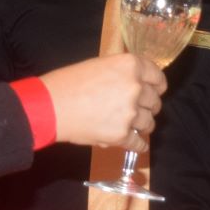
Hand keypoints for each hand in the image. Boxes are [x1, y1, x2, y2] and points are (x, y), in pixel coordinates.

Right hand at [40, 53, 164, 149]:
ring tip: (133, 125)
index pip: (157, 76)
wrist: (51, 107)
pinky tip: (136, 143)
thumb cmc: (68, 82)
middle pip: (155, 101)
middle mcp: (135, 87)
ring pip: (149, 122)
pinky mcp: (122, 134)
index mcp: (130, 66)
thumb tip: (135, 82)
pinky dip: (138, 145)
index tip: (157, 90)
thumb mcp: (99, 65)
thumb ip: (121, 72)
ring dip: (143, 125)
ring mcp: (130, 112)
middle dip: (149, 106)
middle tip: (138, 109)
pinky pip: (138, 143)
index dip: (158, 85)